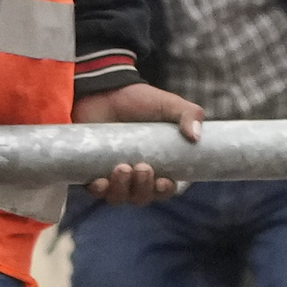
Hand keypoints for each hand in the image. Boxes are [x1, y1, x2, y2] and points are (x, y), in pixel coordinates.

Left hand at [76, 78, 201, 206]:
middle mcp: (136, 175)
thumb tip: (196, 136)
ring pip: (119, 197)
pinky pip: (95, 191)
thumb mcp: (170, 105)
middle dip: (144, 188)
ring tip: (123, 168)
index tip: (163, 182)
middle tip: (142, 167)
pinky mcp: (90, 170)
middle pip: (142, 197)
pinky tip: (100, 182)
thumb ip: (189, 114)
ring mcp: (112, 174)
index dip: (164, 191)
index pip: (165, 189)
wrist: (104, 89)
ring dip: (122, 189)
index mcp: (160, 165)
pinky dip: (98, 190)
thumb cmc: (140, 100)